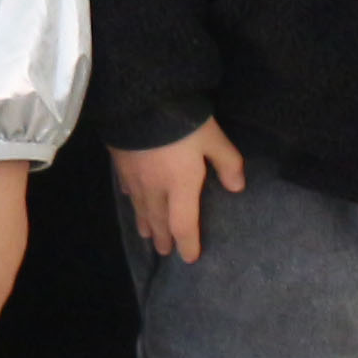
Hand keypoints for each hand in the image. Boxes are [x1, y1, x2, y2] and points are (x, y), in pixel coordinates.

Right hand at [112, 117, 243, 264]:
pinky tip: (132, 199)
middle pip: (159, 220)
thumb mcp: (213, 139)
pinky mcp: (120, 162)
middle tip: (164, 251)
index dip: (187, 244)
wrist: (139, 100)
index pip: (183, 225)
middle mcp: (156, 189)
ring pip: (141, 208)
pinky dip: (132, 199)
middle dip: (163, 237)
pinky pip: (127, 188)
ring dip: (146, 223)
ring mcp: (135, 176)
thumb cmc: (182, 122)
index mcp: (180, 187)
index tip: (189, 258)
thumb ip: (227, 163)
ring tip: (146, 234)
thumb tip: (237, 188)